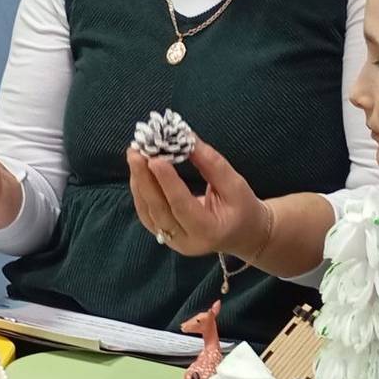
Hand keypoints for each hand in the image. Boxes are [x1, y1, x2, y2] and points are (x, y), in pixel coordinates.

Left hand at [126, 138, 270, 259]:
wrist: (243, 234)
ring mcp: (172, 242)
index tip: (155, 159)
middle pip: (159, 210)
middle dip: (144, 179)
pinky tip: (138, 171)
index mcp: (210, 231)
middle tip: (136, 152)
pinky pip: (146, 213)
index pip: (183, 205)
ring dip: (138, 182)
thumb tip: (186, 136)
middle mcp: (187, 241)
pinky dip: (140, 191)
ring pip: (147, 212)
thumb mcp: (235, 184)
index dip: (167, 182)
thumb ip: (211, 163)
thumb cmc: (243, 208)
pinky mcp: (163, 235)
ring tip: (135, 155)